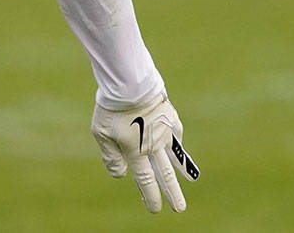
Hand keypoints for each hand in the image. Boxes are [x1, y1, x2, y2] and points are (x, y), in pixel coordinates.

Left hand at [91, 94, 198, 212]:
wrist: (130, 84)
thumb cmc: (111, 108)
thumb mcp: (101, 133)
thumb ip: (111, 156)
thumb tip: (121, 175)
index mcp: (136, 151)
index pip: (145, 180)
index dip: (150, 196)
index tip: (155, 209)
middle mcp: (153, 145)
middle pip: (165, 174)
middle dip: (172, 193)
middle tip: (180, 208)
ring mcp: (165, 132)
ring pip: (175, 155)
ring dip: (184, 168)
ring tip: (192, 178)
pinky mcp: (170, 117)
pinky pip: (175, 132)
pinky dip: (176, 140)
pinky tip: (177, 143)